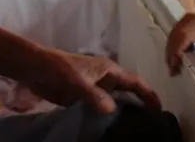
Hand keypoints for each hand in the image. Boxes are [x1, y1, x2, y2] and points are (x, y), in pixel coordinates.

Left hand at [21, 49, 160, 113]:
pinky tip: (110, 127)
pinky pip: (101, 107)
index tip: (158, 108)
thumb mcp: (78, 81)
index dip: (148, 94)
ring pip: (116, 100)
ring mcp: (96, 88)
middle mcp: (107, 79)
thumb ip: (94, 95)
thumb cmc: (59, 68)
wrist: (35, 68)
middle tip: (151, 121)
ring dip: (125, 110)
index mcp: (110, 70)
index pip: (136, 82)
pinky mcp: (84, 97)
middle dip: (141, 103)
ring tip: (135, 126)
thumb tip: (112, 110)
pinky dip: (108, 116)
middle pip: (129, 92)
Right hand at [166, 12, 194, 75]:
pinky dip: (173, 42)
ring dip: (170, 49)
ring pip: (174, 32)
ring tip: (173, 65)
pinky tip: (175, 55)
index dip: (177, 50)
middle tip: (173, 70)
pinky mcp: (189, 17)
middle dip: (171, 53)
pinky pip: (176, 29)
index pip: (187, 35)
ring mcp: (193, 15)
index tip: (175, 65)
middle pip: (178, 34)